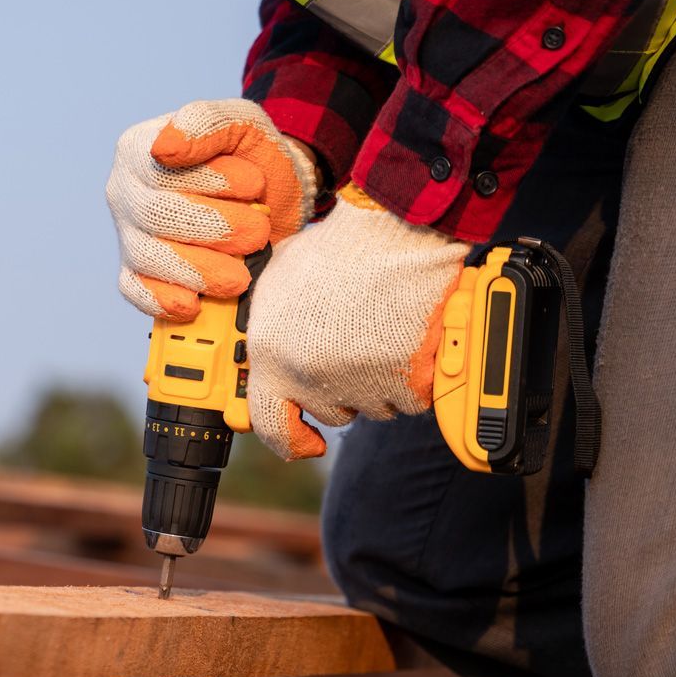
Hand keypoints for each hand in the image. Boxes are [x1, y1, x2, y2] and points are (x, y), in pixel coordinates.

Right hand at [106, 99, 318, 320]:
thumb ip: (204, 123)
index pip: (160, 170)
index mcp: (138, 149)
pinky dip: (162, 300)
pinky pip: (136, 290)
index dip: (209, 182)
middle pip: (154, 215)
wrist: (269, 195)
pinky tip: (193, 303)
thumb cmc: (249, 154)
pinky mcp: (137, 271)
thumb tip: (164, 149)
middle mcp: (125, 192)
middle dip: (213, 228)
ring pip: (148, 256)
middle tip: (257, 233)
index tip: (253, 185)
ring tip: (241, 273)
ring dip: (201, 269)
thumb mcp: (239, 122)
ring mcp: (128, 233)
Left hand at [245, 185, 469, 459]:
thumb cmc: (334, 252)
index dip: (289, 439)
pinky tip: (405, 338)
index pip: (270, 425)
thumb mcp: (274, 286)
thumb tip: (261, 354)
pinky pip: (411, 398)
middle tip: (354, 344)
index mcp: (272, 356)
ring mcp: (362, 383)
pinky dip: (414, 377)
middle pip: (331, 411)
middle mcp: (313, 377)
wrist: (392, 234)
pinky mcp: (407, 382)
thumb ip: (265, 329)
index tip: (306, 442)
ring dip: (379, 382)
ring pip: (374, 405)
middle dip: (343, 388)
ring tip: (378, 331)